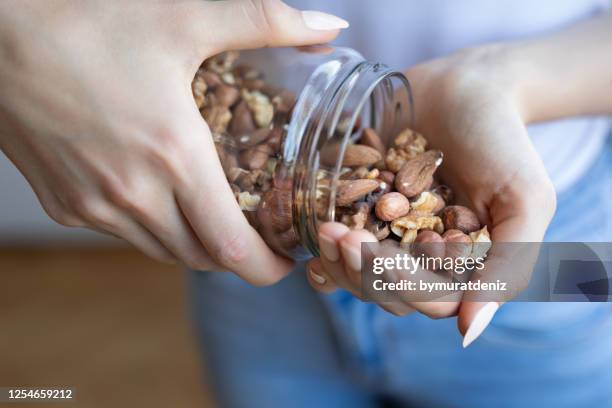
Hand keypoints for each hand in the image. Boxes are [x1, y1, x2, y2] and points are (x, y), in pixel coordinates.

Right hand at [0, 0, 346, 284]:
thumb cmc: (90, 21)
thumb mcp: (187, 17)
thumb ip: (267, 23)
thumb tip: (330, 27)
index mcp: (174, 159)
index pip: (234, 250)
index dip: (267, 268)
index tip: (286, 261)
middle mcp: (134, 196)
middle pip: (203, 258)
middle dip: (237, 254)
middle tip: (258, 231)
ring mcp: (94, 207)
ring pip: (163, 251)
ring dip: (195, 243)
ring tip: (213, 214)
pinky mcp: (65, 206)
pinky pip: (124, 235)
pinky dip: (153, 228)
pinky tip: (159, 194)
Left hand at [307, 45, 556, 340]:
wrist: (465, 89)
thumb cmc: (501, 142)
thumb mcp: (524, 199)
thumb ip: (510, 264)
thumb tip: (471, 332)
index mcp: (465, 269)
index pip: (434, 300)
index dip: (405, 285)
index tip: (380, 255)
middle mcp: (425, 263)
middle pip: (391, 295)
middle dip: (362, 271)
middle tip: (340, 235)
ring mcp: (392, 242)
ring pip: (361, 280)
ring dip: (340, 263)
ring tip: (325, 229)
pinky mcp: (365, 219)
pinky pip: (340, 254)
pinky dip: (324, 256)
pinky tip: (312, 243)